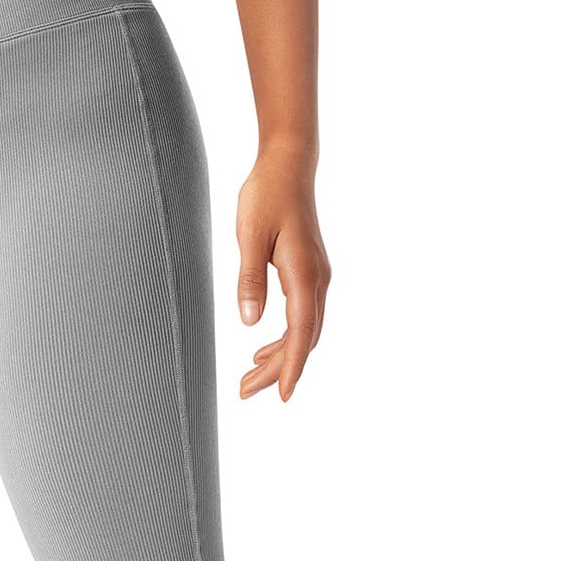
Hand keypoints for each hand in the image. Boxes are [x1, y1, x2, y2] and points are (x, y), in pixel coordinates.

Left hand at [235, 149, 330, 401]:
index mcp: (304, 273)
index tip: (282, 394)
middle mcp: (317, 280)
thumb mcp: (249, 235)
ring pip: (303, 331)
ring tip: (248, 378)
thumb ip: (250, 279)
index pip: (300, 331)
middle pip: (302, 339)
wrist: (288, 166)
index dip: (291, 366)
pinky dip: (284, 339)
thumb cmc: (266, 195)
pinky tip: (260, 350)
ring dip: (278, 357)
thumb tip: (249, 322)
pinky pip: (301, 317)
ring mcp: (316, 278)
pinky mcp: (309, 274)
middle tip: (244, 392)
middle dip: (277, 370)